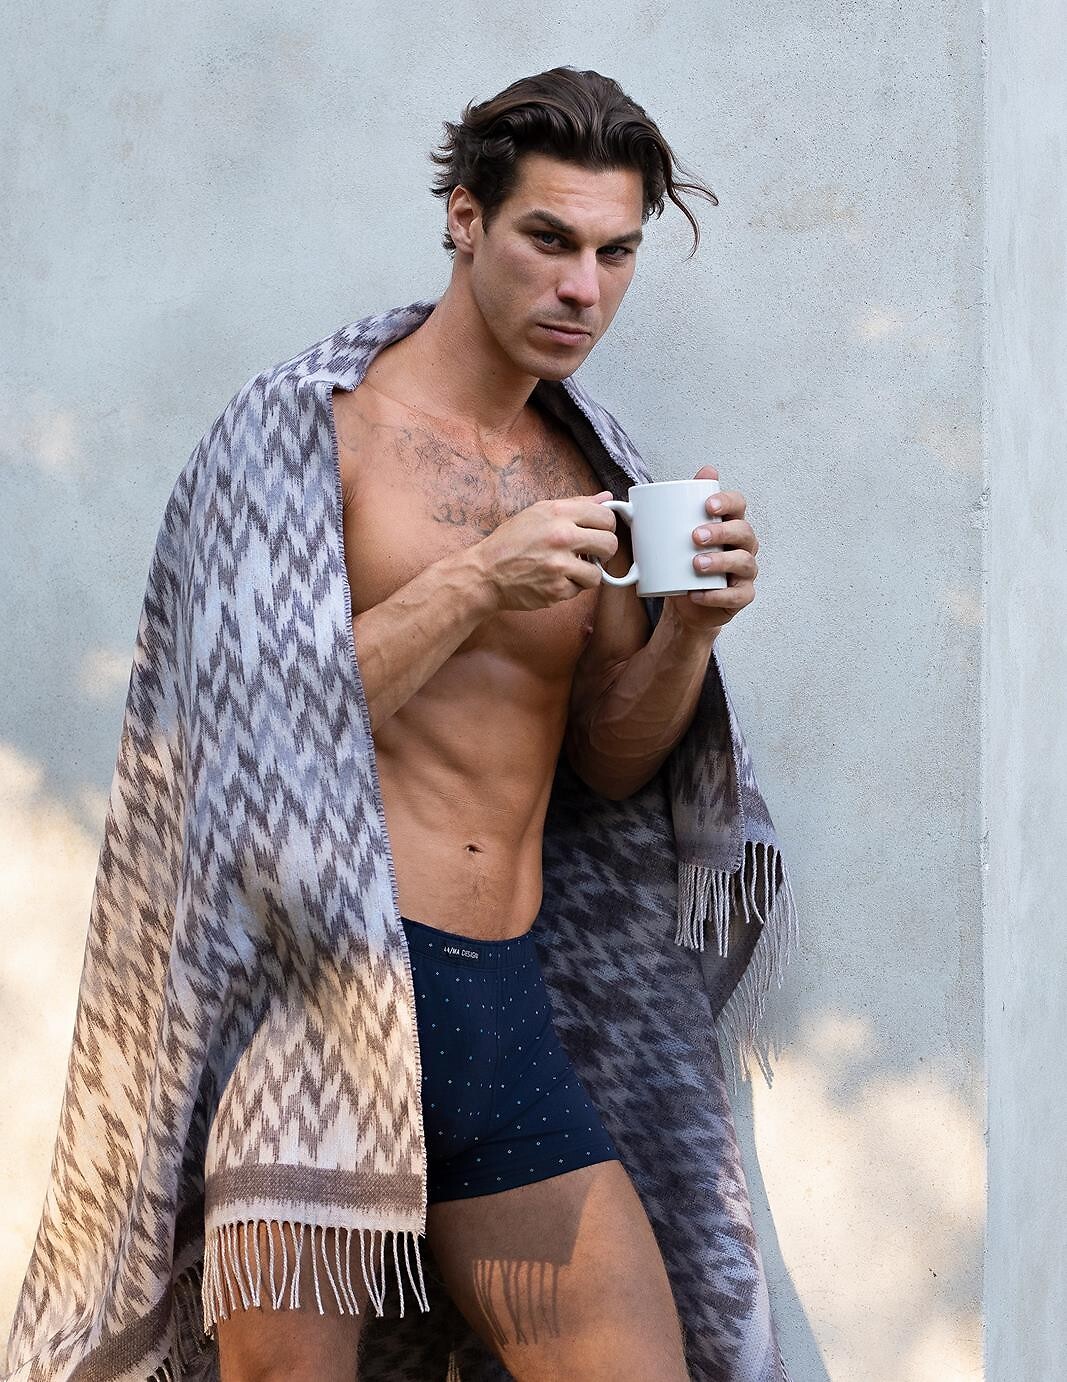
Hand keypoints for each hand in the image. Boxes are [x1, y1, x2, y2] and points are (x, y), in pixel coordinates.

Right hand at [471, 491, 618, 611]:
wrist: (485, 573)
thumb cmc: (510, 543)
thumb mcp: (538, 512)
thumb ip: (575, 504)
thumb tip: (605, 497)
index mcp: (558, 513)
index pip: (606, 517)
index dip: (606, 526)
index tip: (599, 532)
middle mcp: (561, 537)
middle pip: (610, 545)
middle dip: (603, 551)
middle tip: (590, 553)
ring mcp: (559, 565)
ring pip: (597, 574)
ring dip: (585, 574)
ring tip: (567, 569)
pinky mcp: (556, 590)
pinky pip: (579, 591)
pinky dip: (569, 588)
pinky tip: (553, 579)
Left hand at [666, 465, 758, 634]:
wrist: (683, 605)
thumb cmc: (681, 566)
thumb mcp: (670, 539)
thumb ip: (662, 516)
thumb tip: (628, 502)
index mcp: (728, 525)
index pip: (738, 505)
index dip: (727, 501)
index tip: (707, 505)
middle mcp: (742, 546)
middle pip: (743, 531)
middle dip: (721, 531)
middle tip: (695, 536)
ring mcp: (744, 572)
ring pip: (744, 562)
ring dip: (720, 561)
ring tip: (696, 563)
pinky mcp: (741, 596)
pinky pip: (736, 596)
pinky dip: (717, 595)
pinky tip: (698, 593)